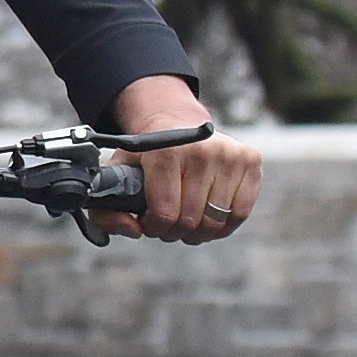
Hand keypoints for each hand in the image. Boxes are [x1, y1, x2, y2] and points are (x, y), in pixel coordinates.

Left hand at [85, 75, 259, 244]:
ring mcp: (229, 154)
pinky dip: (224, 225)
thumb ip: (106, 210)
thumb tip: (132, 230)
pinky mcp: (250, 159)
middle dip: (175, 231)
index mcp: (166, 152)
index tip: (149, 223)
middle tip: (168, 223)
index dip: (154, 228)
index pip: (165, 213)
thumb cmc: (147, 157)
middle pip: (190, 221)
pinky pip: (241, 212)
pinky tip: (209, 217)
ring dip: (199, 232)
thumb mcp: (119, 175)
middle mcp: (201, 150)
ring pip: (216, 222)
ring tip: (187, 221)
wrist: (177, 124)